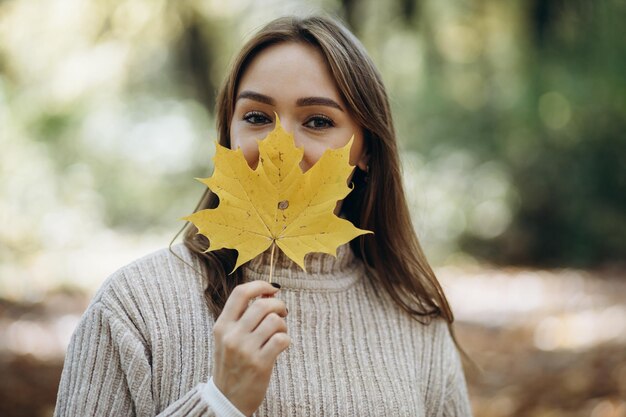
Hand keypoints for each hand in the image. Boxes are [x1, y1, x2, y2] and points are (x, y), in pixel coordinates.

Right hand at [212, 280, 289, 415]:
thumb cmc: (231, 364)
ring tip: (280, 332)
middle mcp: (232, 335)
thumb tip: (269, 292)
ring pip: (274, 320)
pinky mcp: (260, 363)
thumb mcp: (226, 338)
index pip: (241, 293)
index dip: (260, 285)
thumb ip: (242, 316)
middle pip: (262, 304)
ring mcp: (245, 350)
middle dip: (278, 305)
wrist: (227, 399)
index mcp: (222, 326)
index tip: (272, 289)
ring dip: (283, 324)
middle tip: (282, 313)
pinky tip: (281, 346)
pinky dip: (286, 339)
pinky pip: (282, 339)